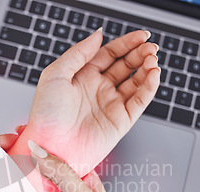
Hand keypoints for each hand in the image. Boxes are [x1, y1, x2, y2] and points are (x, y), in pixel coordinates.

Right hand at [0, 133, 129, 191]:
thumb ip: (60, 172)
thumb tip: (37, 150)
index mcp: (78, 176)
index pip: (53, 152)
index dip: (37, 140)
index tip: (19, 129)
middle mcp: (60, 188)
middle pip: (35, 165)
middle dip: (17, 153)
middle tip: (0, 143)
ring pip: (24, 183)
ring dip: (9, 172)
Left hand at [8, 29, 159, 176]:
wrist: (50, 148)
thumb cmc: (46, 116)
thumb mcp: (55, 75)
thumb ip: (78, 53)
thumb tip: (99, 35)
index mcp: (82, 77)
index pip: (109, 54)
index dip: (126, 44)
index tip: (141, 35)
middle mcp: (97, 90)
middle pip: (125, 66)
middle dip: (140, 54)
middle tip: (150, 46)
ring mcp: (110, 105)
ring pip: (136, 82)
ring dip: (147, 68)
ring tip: (153, 58)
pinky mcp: (120, 122)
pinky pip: (139, 101)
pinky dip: (149, 87)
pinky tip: (153, 74)